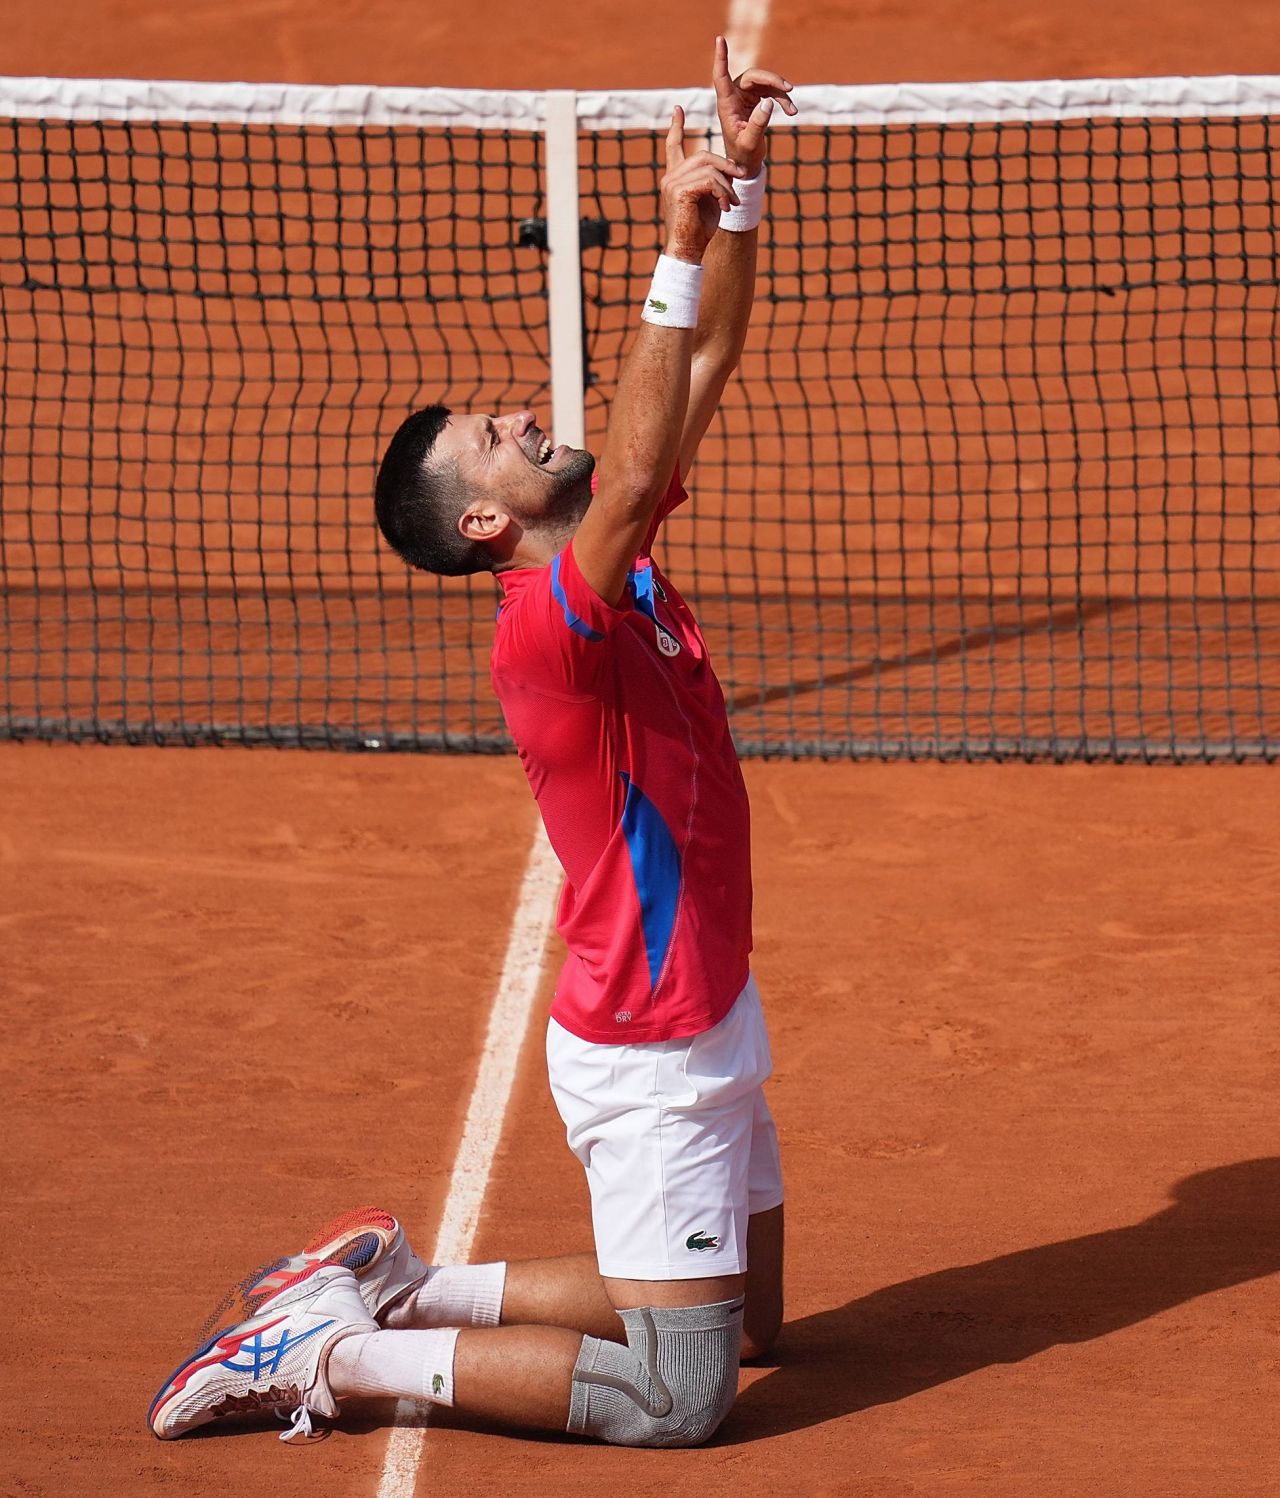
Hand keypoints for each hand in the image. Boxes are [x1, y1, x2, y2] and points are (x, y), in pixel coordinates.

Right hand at [660, 105, 745, 263]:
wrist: (688, 251)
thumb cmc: (699, 231)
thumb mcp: (710, 199)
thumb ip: (713, 180)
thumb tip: (729, 168)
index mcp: (675, 177)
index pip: (673, 146)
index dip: (676, 127)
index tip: (678, 109)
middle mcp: (670, 177)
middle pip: (702, 154)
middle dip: (725, 165)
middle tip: (739, 179)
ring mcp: (672, 183)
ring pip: (708, 167)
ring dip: (726, 184)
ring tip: (732, 202)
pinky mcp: (679, 191)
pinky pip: (709, 180)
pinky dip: (723, 192)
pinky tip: (726, 206)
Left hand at [712, 33, 796, 176]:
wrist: (745, 165)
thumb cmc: (742, 157)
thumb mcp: (750, 144)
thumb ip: (757, 124)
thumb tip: (769, 102)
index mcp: (726, 105)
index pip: (721, 77)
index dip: (721, 58)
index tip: (720, 39)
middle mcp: (733, 97)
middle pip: (753, 76)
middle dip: (772, 80)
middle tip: (789, 89)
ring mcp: (744, 97)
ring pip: (765, 83)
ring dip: (780, 92)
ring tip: (792, 109)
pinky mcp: (754, 101)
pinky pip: (771, 93)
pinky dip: (782, 100)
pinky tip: (792, 112)